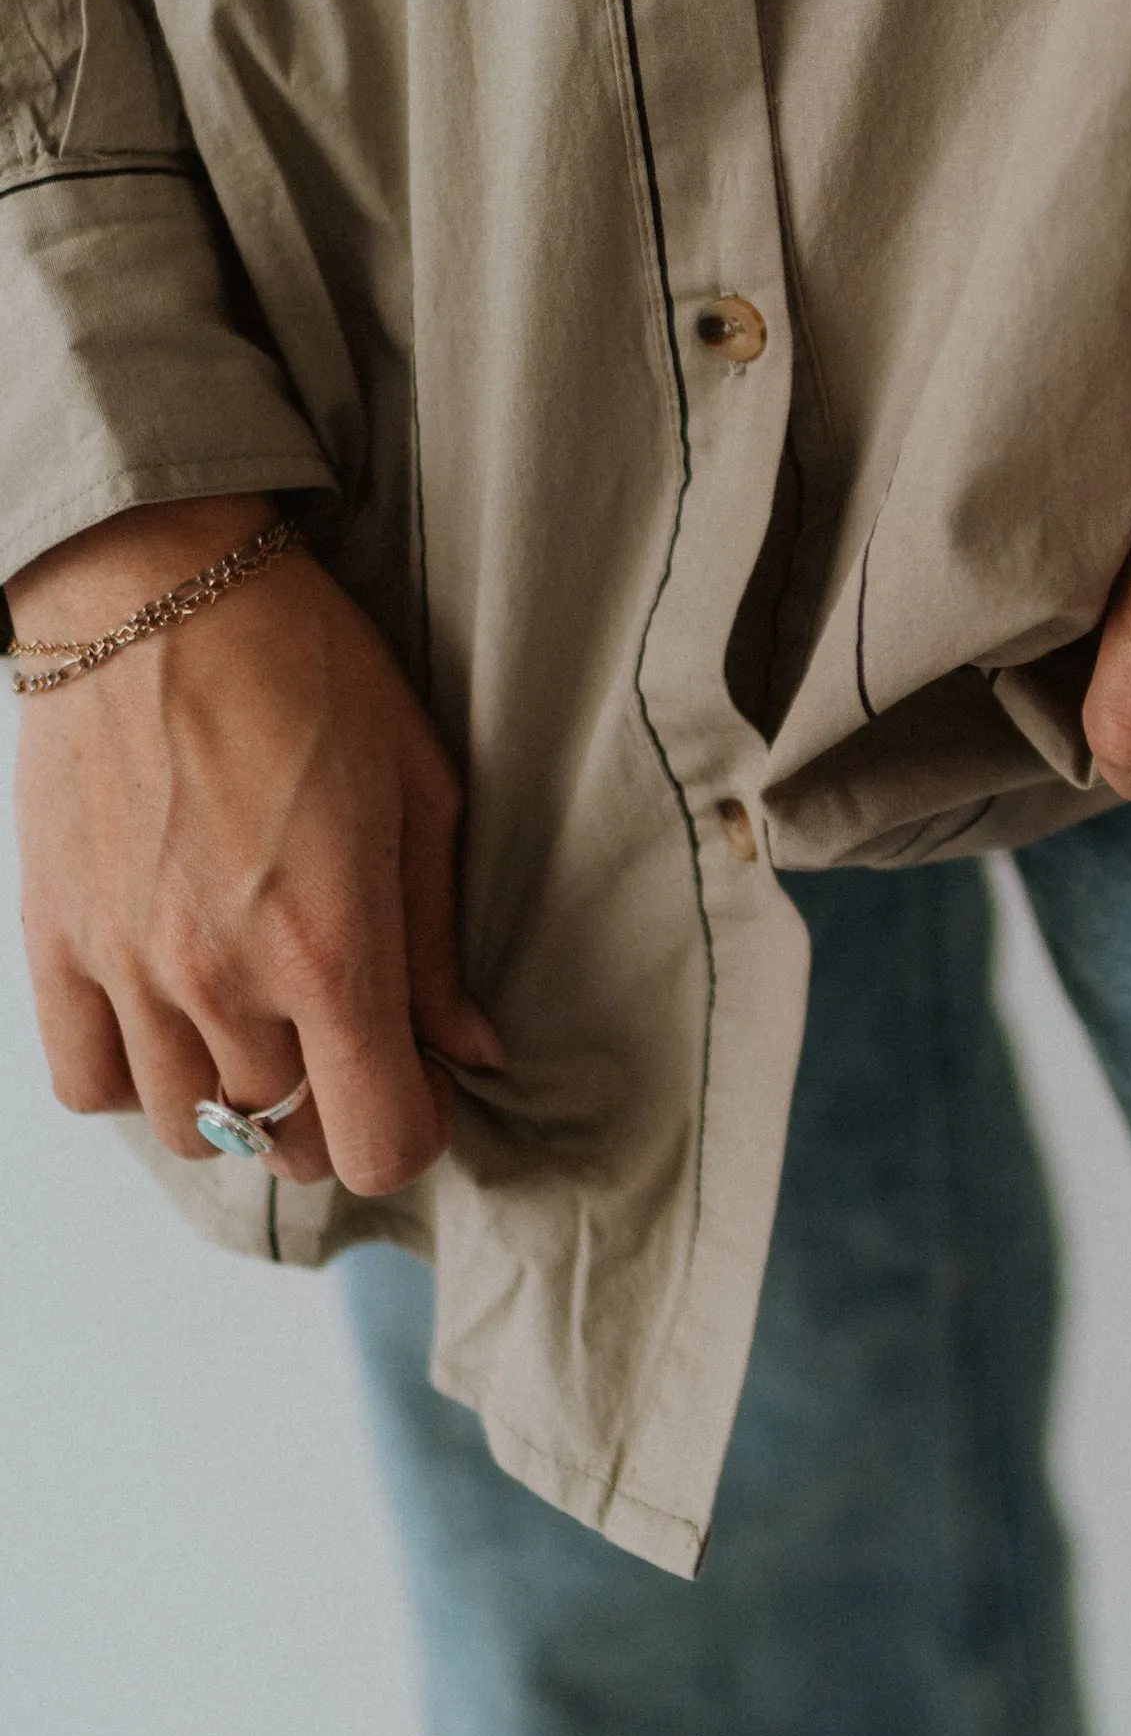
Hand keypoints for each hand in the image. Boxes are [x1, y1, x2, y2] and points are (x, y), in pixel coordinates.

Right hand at [11, 494, 497, 1192]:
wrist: (154, 591)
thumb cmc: (306, 669)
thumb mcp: (419, 786)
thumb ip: (439, 939)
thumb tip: (469, 1049)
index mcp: (333, 945)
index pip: (375, 1144)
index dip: (412, 1128)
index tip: (419, 1079)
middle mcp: (224, 979)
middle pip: (288, 1142)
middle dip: (335, 1108)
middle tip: (348, 1035)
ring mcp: (131, 969)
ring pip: (192, 1128)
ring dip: (239, 1099)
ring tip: (261, 1019)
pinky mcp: (56, 944)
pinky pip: (91, 1084)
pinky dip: (137, 1079)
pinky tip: (174, 1018)